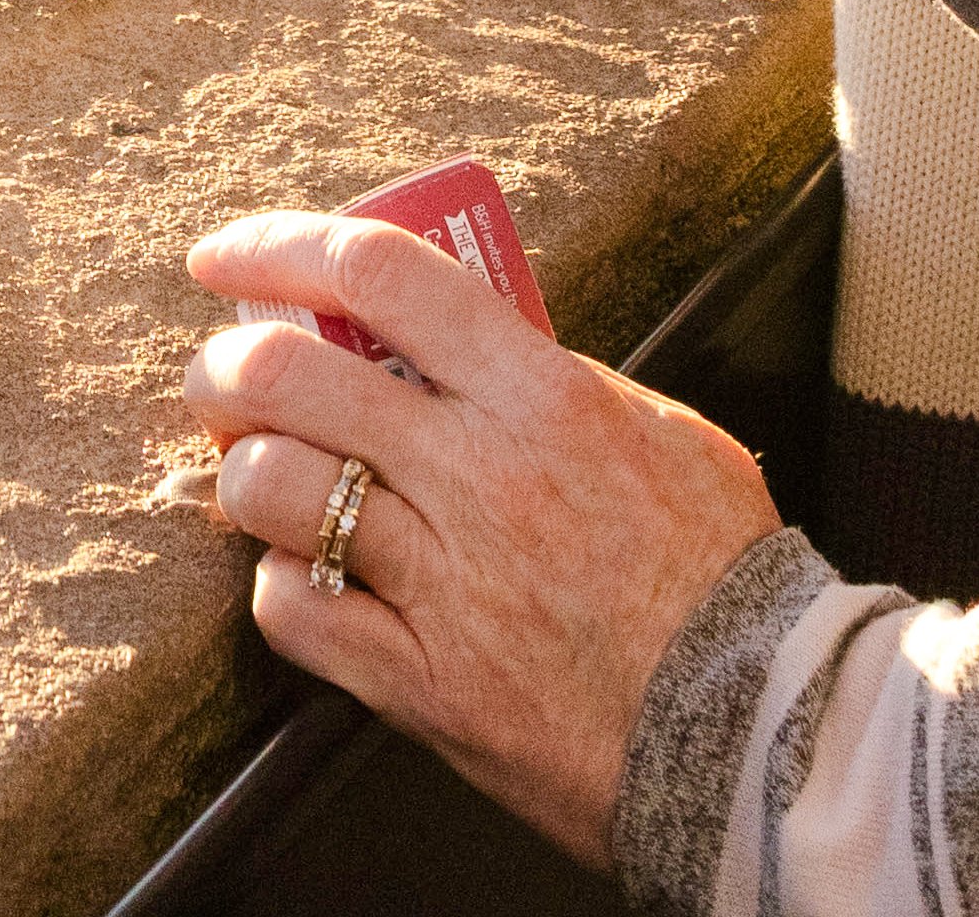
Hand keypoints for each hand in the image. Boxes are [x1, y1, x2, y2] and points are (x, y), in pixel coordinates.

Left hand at [172, 202, 790, 862]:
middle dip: (224, 363)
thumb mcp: (667, 436)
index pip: (381, 272)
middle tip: (221, 373)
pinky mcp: (421, 681)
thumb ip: (559, 382)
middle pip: (288, 375)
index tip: (229, 255)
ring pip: (269, 488)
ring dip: (244, 473)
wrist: (757, 734)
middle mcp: (481, 476)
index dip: (280, 244)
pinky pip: (292, 609)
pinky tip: (307, 576)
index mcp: (544, 396)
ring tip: (262, 477)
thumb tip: (466, 344)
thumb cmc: (723, 580)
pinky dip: (280, 584)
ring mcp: (445, 582)